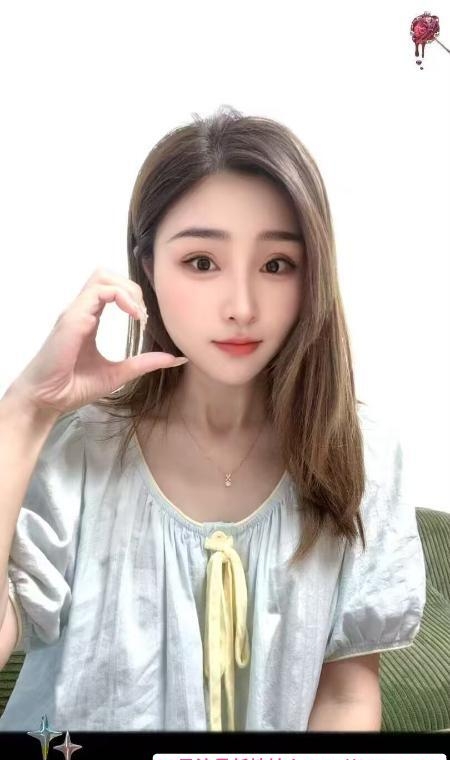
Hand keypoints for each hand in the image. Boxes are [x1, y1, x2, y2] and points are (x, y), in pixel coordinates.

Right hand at [9, 267, 186, 417]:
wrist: (48, 400)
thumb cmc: (74, 386)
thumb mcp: (118, 374)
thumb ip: (144, 363)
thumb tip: (174, 359)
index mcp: (89, 318)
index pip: (111, 288)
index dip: (133, 297)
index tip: (145, 320)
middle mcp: (81, 310)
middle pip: (106, 274)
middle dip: (131, 287)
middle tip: (142, 313)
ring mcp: (76, 312)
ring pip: (102, 275)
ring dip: (126, 289)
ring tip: (138, 313)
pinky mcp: (73, 319)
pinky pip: (98, 292)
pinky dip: (120, 297)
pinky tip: (132, 316)